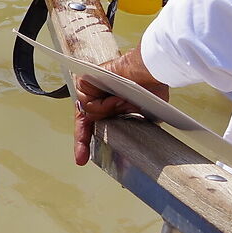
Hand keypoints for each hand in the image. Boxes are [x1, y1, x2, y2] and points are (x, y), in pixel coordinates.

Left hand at [70, 49, 166, 166]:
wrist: (149, 72)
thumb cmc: (150, 88)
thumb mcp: (142, 114)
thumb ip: (130, 124)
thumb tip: (128, 139)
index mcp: (109, 106)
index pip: (94, 126)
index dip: (86, 142)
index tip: (82, 160)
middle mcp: (97, 98)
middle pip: (83, 121)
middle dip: (82, 140)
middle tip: (81, 158)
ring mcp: (90, 90)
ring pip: (88, 113)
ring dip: (107, 112)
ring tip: (122, 103)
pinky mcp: (85, 83)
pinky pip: (88, 103)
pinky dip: (103, 105)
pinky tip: (116, 98)